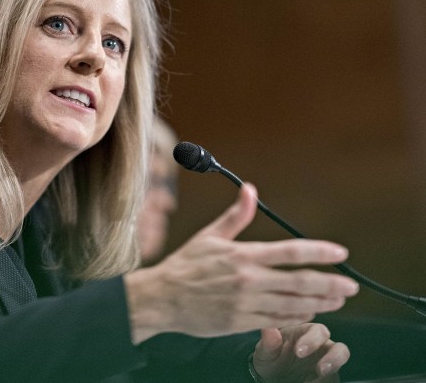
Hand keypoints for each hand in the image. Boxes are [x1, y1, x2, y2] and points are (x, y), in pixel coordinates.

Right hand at [124, 183, 358, 342]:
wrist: (161, 299)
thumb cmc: (184, 266)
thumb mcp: (208, 237)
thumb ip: (235, 216)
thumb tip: (250, 190)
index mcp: (243, 255)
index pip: (291, 252)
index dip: (320, 252)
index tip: (340, 253)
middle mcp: (249, 280)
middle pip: (301, 282)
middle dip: (331, 284)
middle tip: (351, 285)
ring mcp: (246, 303)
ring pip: (294, 305)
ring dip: (321, 303)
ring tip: (338, 300)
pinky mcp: (241, 323)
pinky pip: (278, 322)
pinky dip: (297, 318)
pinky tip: (310, 313)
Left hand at [251, 323, 349, 381]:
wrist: (272, 376)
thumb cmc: (270, 358)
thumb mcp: (265, 353)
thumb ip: (268, 343)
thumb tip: (268, 330)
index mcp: (306, 332)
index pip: (318, 331)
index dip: (312, 340)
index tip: (299, 352)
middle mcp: (322, 346)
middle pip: (339, 347)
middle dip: (333, 358)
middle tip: (320, 369)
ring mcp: (328, 362)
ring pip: (342, 365)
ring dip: (335, 371)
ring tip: (321, 376)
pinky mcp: (329, 378)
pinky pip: (333, 380)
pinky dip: (325, 382)